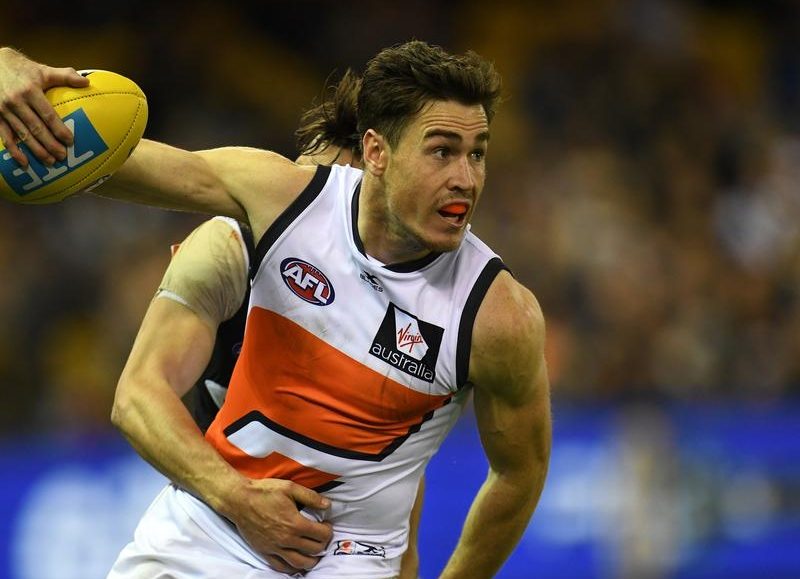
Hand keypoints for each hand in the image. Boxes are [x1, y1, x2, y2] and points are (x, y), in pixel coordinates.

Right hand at [0, 47, 88, 165]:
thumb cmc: (23, 70)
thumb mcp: (44, 70)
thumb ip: (66, 76)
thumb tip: (87, 82)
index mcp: (30, 91)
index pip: (47, 114)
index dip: (59, 129)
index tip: (70, 141)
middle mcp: (16, 102)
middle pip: (36, 128)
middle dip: (50, 145)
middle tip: (63, 157)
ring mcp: (4, 110)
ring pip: (23, 135)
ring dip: (36, 150)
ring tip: (50, 162)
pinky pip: (5, 137)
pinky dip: (15, 151)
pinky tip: (25, 163)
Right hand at [221, 477, 333, 573]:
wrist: (239, 500)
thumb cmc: (264, 492)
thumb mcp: (290, 487)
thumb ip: (311, 497)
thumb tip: (327, 505)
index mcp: (295, 523)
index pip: (321, 535)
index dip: (328, 530)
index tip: (326, 525)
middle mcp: (286, 539)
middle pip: (313, 550)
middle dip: (323, 544)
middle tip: (322, 537)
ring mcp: (275, 548)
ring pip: (299, 563)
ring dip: (311, 560)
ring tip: (314, 554)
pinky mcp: (264, 551)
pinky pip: (281, 567)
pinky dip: (292, 568)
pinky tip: (296, 563)